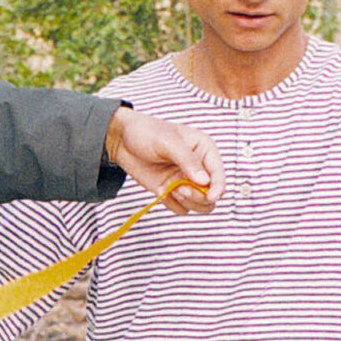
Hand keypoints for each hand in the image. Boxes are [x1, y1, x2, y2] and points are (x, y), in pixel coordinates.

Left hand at [105, 107, 222, 214]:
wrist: (122, 141)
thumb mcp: (168, 141)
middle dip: (197, 196)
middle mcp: (199, 167)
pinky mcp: (173, 192)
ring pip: (200, 205)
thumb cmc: (146, 132)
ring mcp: (186, 181)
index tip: (210, 196)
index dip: (218, 187)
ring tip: (171, 189)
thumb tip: (204, 181)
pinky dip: (173, 206)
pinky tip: (162, 193)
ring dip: (186, 202)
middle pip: (212, 194)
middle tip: (180, 189)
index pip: (219, 173)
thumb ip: (187, 160)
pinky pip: (182, 209)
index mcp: (204, 149)